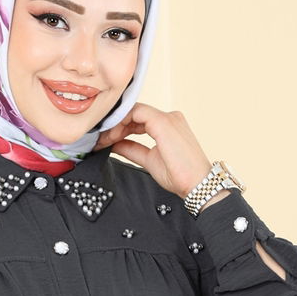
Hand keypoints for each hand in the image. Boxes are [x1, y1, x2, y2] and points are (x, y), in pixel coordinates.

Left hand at [93, 104, 214, 197]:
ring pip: (133, 111)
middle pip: (134, 113)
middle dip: (114, 125)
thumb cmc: (179, 175)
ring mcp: (167, 117)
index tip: (105, 140)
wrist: (197, 184)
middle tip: (99, 140)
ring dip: (116, 124)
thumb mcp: (148, 160)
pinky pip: (136, 113)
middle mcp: (169, 117)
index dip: (119, 128)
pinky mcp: (163, 122)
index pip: (138, 119)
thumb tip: (114, 143)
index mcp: (167, 126)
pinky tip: (112, 135)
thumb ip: (131, 149)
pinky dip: (122, 122)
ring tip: (104, 139)